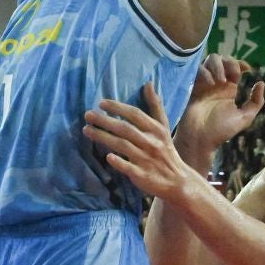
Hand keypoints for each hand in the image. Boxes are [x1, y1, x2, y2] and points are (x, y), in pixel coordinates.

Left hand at [84, 84, 202, 205]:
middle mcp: (151, 142)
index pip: (135, 114)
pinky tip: (107, 157)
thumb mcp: (164, 127)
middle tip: (87, 115)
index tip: (101, 103)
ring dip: (103, 137)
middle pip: (125, 129)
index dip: (118, 108)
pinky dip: (118, 162)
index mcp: (156, 130)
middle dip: (105, 121)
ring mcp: (146, 159)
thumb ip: (155, 106)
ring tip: (86, 130)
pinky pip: (128, 167)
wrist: (177, 181)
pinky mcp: (142, 175)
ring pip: (122, 146)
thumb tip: (148, 83)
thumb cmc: (166, 150)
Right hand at [174, 55, 264, 160]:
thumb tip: (261, 83)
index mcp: (229, 89)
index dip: (240, 63)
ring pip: (211, 60)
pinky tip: (211, 84)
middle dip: (230, 63)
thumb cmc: (221, 131)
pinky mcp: (194, 85)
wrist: (200, 139)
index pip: (235, 66)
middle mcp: (217, 83)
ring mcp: (205, 83)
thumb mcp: (244, 118)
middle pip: (223, 59)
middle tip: (233, 76)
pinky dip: (206, 72)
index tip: (247, 69)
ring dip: (218, 65)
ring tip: (221, 80)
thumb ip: (255, 102)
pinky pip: (198, 70)